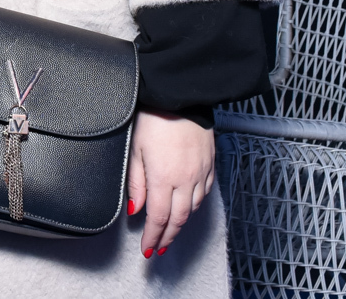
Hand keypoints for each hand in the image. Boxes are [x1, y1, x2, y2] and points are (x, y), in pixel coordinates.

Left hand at [127, 109, 215, 256]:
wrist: (180, 95)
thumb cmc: (153, 117)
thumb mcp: (135, 149)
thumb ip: (135, 182)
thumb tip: (135, 209)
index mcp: (164, 178)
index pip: (159, 218)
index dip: (153, 237)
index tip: (148, 249)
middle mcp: (186, 179)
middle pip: (178, 218)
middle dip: (168, 237)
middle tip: (159, 249)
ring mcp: (200, 172)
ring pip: (193, 208)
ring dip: (181, 223)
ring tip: (171, 232)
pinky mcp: (210, 163)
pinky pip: (204, 192)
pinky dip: (195, 205)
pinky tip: (188, 207)